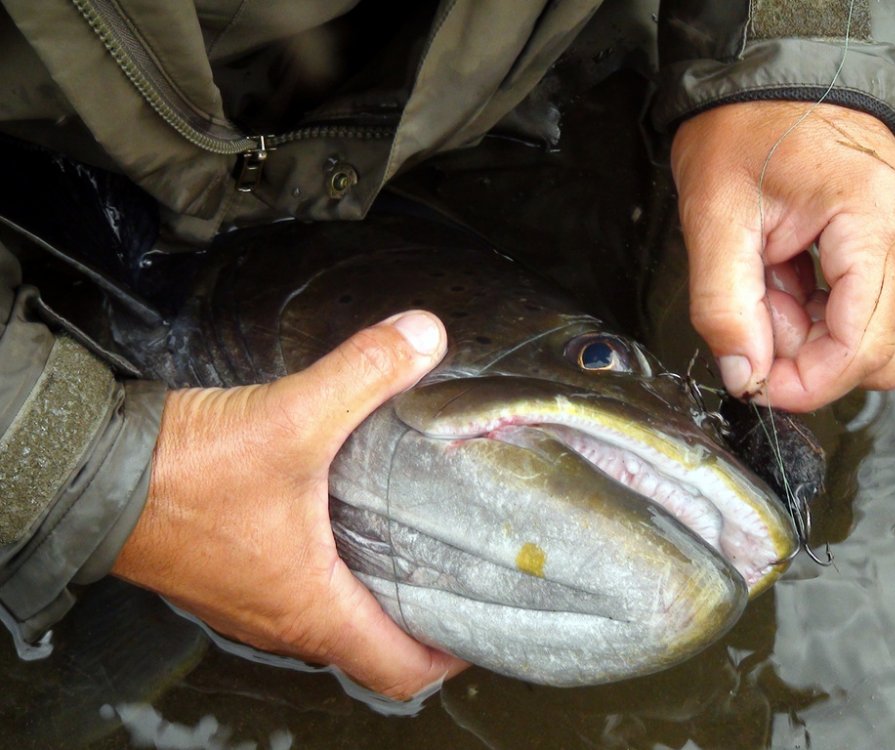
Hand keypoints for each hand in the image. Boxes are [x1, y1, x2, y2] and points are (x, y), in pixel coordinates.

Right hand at [112, 311, 466, 698]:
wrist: (94, 475)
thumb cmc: (182, 477)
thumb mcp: (290, 419)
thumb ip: (364, 375)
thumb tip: (423, 339)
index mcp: (310, 609)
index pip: (399, 669)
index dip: (449, 652)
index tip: (480, 620)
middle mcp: (282, 619)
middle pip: (372, 645)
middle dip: (421, 618)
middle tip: (458, 573)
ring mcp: (251, 601)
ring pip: (333, 617)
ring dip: (376, 592)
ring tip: (414, 545)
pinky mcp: (230, 574)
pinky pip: (298, 587)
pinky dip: (333, 568)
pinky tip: (346, 520)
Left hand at [671, 102, 894, 410]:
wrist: (767, 86)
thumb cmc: (742, 133)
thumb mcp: (712, 220)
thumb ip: (723, 307)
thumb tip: (744, 373)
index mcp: (874, 218)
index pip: (860, 347)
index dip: (805, 384)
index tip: (755, 382)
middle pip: (882, 356)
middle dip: (810, 360)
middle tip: (755, 320)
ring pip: (882, 341)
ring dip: (817, 338)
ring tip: (770, 289)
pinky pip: (876, 311)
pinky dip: (827, 315)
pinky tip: (789, 281)